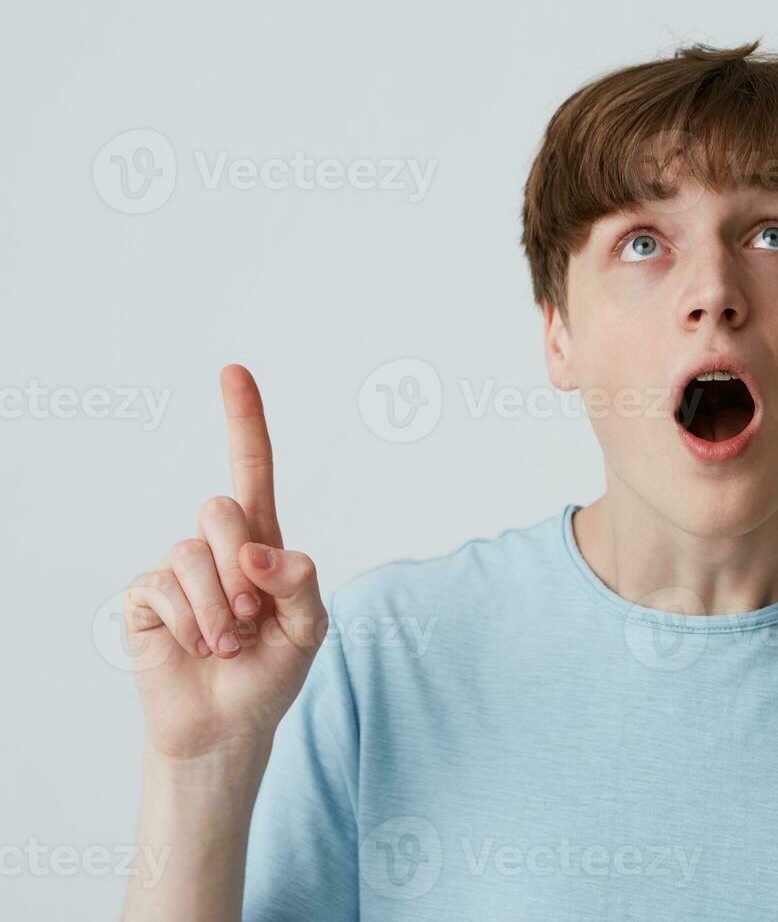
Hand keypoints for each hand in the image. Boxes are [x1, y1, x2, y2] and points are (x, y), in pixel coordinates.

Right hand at [122, 365, 326, 761]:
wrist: (229, 726)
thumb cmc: (272, 672)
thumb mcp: (310, 627)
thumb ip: (298, 580)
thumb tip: (258, 550)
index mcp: (264, 542)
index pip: (253, 469)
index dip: (244, 420)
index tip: (233, 371)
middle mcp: (219, 546)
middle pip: (222, 508)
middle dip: (243, 563)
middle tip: (253, 616)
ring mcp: (179, 569)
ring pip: (194, 552)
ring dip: (220, 608)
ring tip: (230, 643)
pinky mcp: (147, 597)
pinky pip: (165, 589)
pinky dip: (193, 625)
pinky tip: (199, 648)